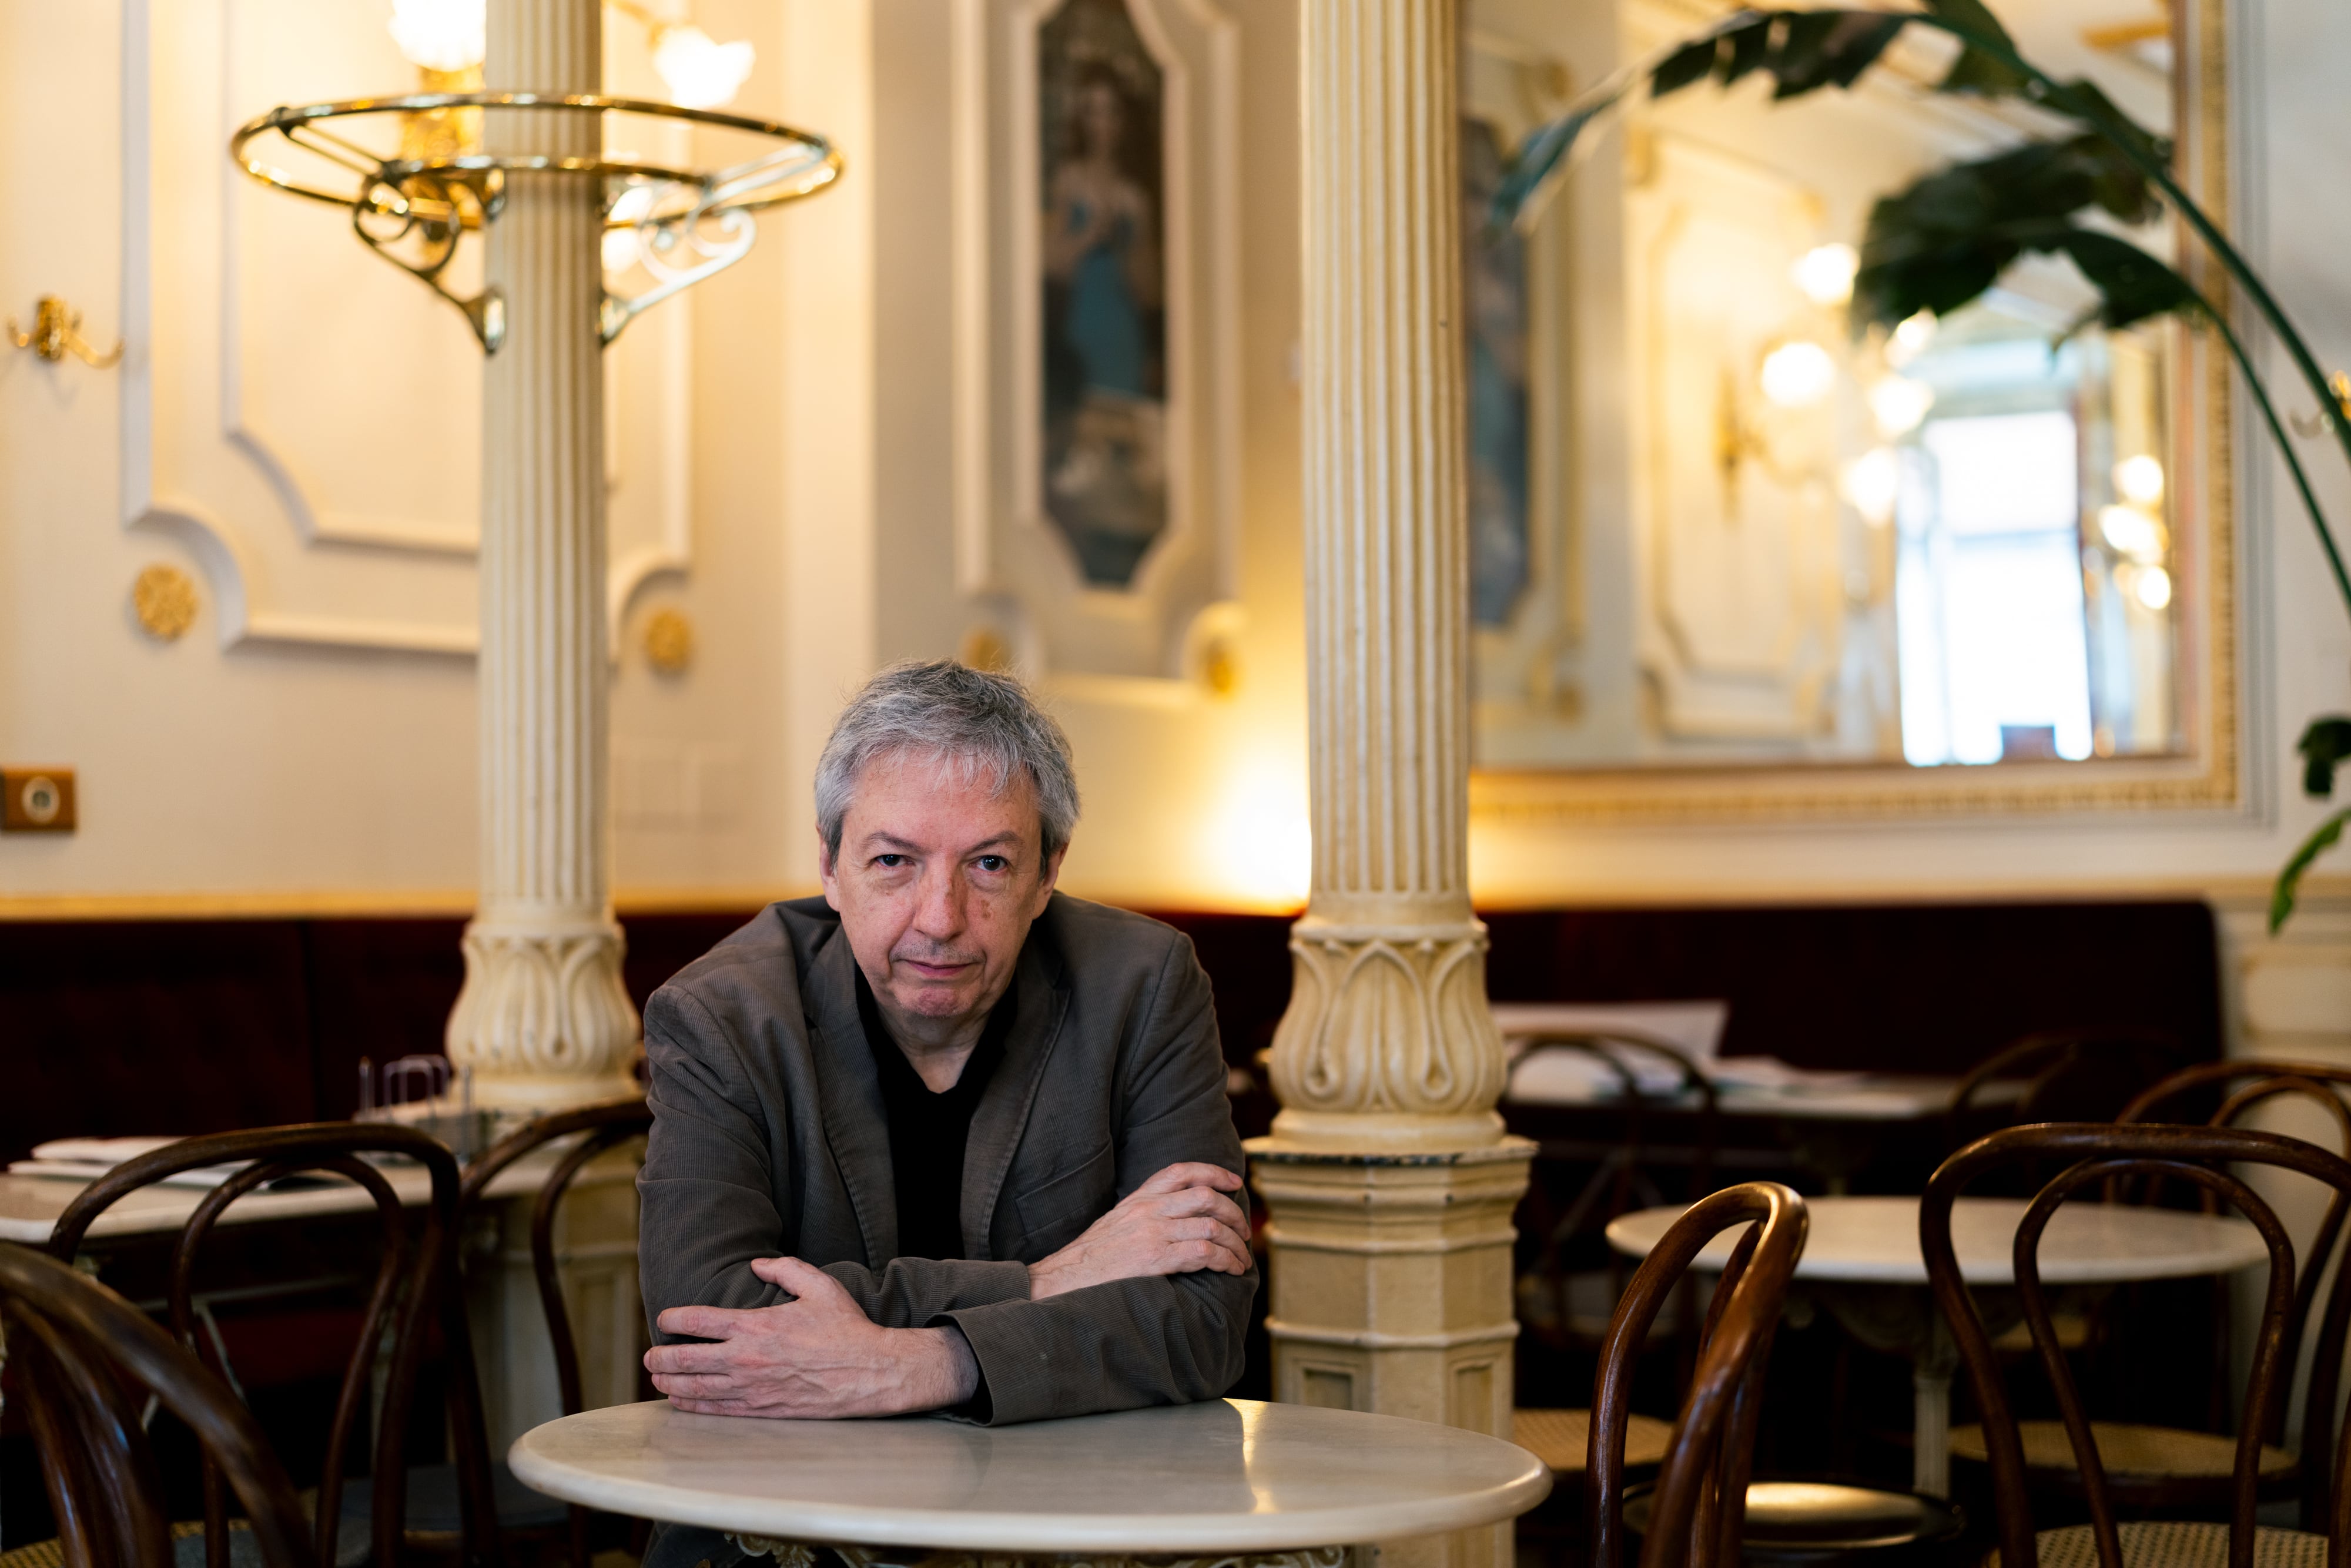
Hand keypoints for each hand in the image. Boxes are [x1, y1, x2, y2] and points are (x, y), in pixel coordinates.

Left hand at [645, 1257, 978, 1417]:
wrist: (869, 1372)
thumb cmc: (846, 1328)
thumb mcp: (819, 1285)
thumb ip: (785, 1268)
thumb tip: (757, 1263)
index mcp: (755, 1325)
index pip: (699, 1321)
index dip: (674, 1320)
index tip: (664, 1319)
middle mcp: (746, 1358)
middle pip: (687, 1359)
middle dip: (661, 1358)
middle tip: (649, 1356)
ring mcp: (751, 1387)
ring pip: (696, 1388)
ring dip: (671, 1383)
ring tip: (656, 1379)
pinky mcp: (762, 1409)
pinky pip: (717, 1410)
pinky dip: (694, 1406)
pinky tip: (681, 1402)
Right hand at [1027, 1162, 1251, 1300]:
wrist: (1064, 1278)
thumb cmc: (1092, 1256)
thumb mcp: (1117, 1221)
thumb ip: (1145, 1212)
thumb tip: (1178, 1215)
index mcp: (1139, 1198)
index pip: (1182, 1171)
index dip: (1214, 1173)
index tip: (1234, 1183)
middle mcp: (1148, 1209)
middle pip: (1206, 1197)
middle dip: (1234, 1213)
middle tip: (1245, 1231)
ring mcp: (1153, 1232)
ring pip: (1211, 1226)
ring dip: (1236, 1243)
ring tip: (1242, 1258)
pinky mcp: (1156, 1258)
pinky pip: (1205, 1253)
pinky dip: (1226, 1260)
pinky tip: (1231, 1269)